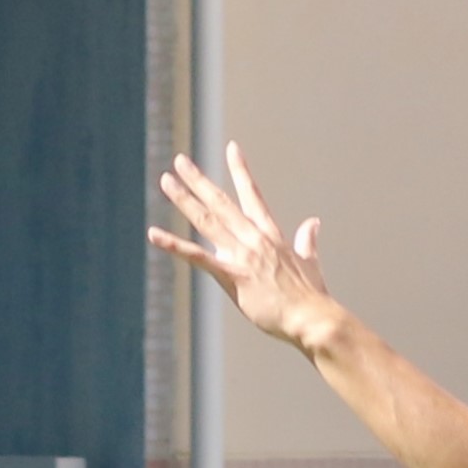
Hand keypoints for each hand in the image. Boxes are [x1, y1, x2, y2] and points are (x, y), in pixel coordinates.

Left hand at [152, 146, 340, 355]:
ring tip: (166, 182)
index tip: (232, 148)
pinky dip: (174, 245)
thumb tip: (313, 223)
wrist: (312, 318)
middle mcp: (254, 239)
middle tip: (180, 161)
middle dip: (199, 180)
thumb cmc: (311, 297)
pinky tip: (154, 234)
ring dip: (185, 200)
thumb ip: (307, 241)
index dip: (241, 171)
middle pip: (221, 202)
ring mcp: (243, 256)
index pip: (252, 196)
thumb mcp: (310, 263)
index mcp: (271, 236)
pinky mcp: (233, 277)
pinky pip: (197, 257)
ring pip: (207, 221)